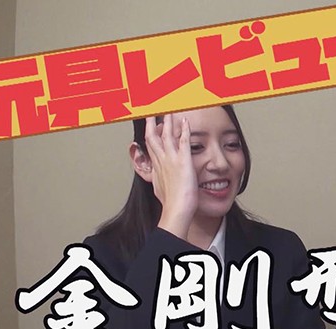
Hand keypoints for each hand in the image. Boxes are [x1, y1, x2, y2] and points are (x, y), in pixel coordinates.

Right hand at [144, 114, 197, 238]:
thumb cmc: (171, 204)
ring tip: (168, 109)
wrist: (176, 211)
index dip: (150, 134)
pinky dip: (184, 130)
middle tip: (152, 111)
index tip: (149, 125)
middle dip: (152, 122)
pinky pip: (183, 141)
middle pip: (153, 136)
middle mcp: (161, 161)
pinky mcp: (183, 161)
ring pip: (166, 135)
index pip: (151, 146)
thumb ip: (160, 182)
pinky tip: (185, 121)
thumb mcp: (161, 190)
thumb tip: (160, 183)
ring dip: (168, 121)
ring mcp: (171, 160)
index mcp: (156, 168)